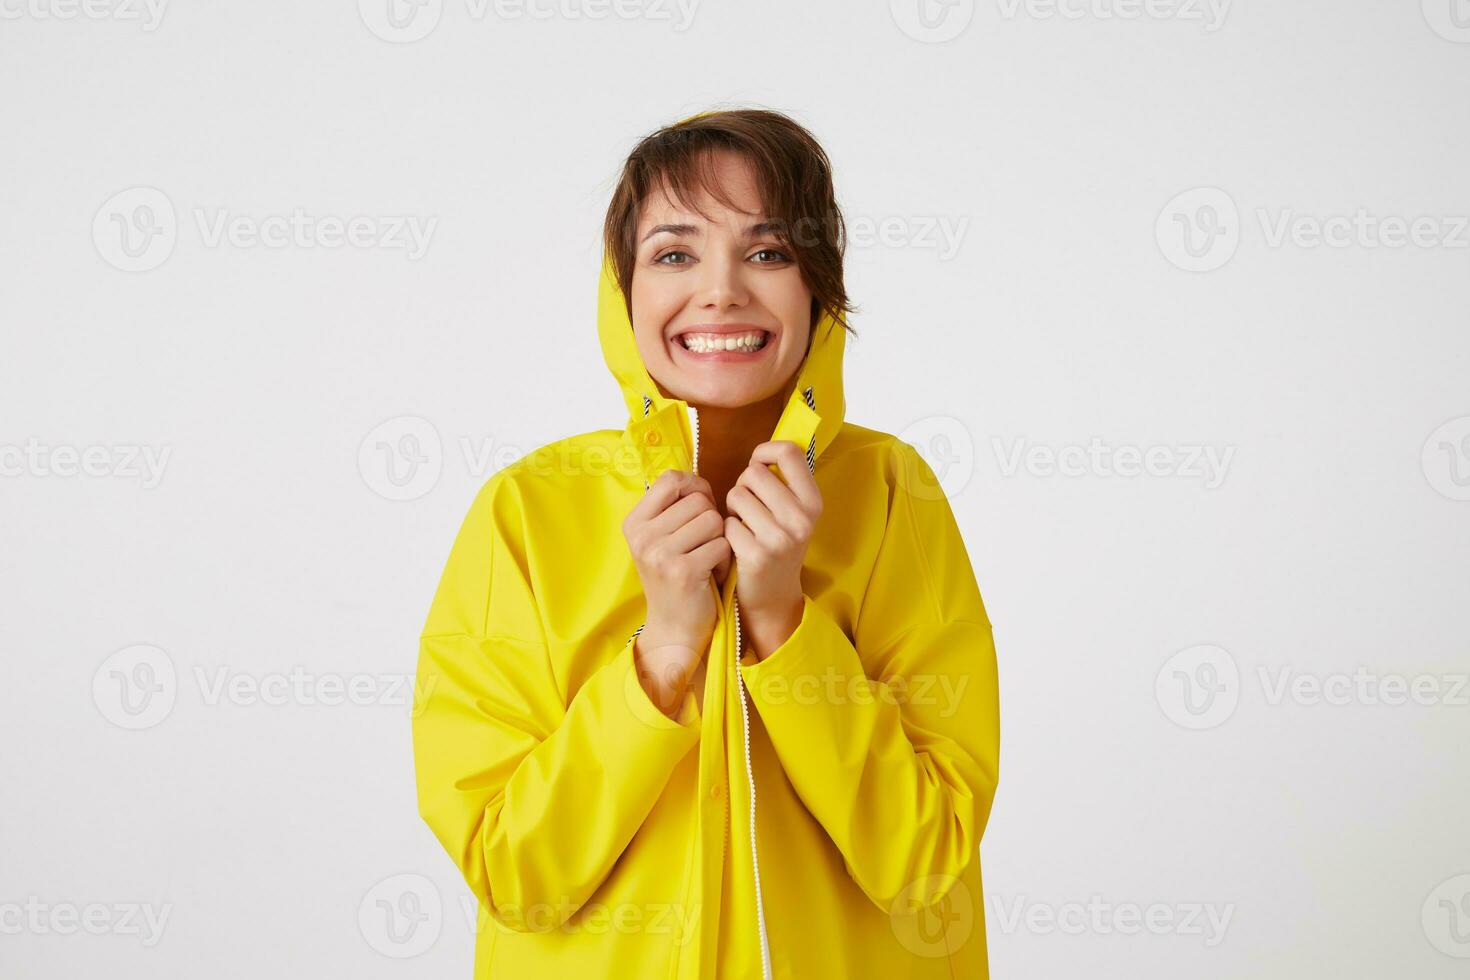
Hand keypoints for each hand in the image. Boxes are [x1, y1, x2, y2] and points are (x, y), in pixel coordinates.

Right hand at [623, 470, 729, 714]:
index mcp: (634, 523)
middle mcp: (642, 536)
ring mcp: (660, 554)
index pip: (670, 479)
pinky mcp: (683, 571)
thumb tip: (701, 481)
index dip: (694, 486)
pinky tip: (712, 573)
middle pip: (698, 500)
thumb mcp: (663, 539)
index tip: (701, 505)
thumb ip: (676, 508)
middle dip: (711, 519)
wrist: (674, 628)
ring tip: (707, 558)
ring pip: (713, 520)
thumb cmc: (676, 576)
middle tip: (703, 544)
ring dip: (719, 539)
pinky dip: (724, 558)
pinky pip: (721, 544)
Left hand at [724, 441, 822, 657]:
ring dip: (732, 509)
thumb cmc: (776, 543)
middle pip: (754, 473)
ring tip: (744, 525)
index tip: (758, 466)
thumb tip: (763, 449)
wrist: (773, 597)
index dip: (765, 452)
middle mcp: (802, 518)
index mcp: (813, 501)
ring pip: (736, 495)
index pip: (789, 452)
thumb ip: (784, 481)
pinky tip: (737, 544)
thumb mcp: (793, 512)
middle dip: (743, 486)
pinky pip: (727, 523)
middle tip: (749, 508)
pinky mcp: (757, 555)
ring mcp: (781, 538)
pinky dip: (726, 532)